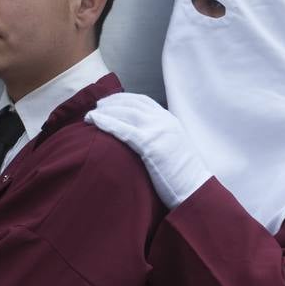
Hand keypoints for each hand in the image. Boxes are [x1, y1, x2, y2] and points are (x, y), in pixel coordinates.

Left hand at [85, 92, 211, 208]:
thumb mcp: (175, 145)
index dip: (123, 98)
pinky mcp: (149, 145)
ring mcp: (157, 131)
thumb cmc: (183, 173)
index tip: (109, 101)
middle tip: (96, 106)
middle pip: (131, 103)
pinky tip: (94, 121)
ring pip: (125, 113)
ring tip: (90, 115)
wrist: (194, 187)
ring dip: (104, 111)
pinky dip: (106, 122)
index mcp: (169, 119)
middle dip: (110, 102)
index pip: (143, 100)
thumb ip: (161, 135)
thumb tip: (143, 136)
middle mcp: (163, 120)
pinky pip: (122, 129)